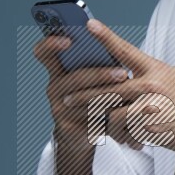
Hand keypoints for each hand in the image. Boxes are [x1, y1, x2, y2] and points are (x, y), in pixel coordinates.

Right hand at [33, 33, 130, 174]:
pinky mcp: (68, 126)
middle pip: (75, 78)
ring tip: (132, 94)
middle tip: (124, 74)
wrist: (83, 133)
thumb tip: (116, 45)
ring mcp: (58, 108)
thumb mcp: (94, 78)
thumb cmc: (94, 97)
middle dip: (101, 75)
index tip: (69, 40)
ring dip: (110, 96)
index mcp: (57, 70)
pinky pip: (90, 119)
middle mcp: (54, 88)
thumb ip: (98, 62)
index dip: (50, 44)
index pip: (43, 53)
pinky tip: (128, 114)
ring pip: (85, 100)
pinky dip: (111, 116)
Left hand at [61, 20, 174, 154]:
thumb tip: (127, 65)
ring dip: (103, 122)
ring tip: (98, 125)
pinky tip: (123, 138)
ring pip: (112, 114)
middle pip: (107, 88)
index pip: (125, 50)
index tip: (89, 25)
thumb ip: (150, 71)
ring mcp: (150, 108)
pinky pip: (124, 132)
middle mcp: (151, 86)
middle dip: (83, 95)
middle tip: (67, 98)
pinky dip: (120, 136)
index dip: (105, 36)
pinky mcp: (149, 128)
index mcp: (155, 69)